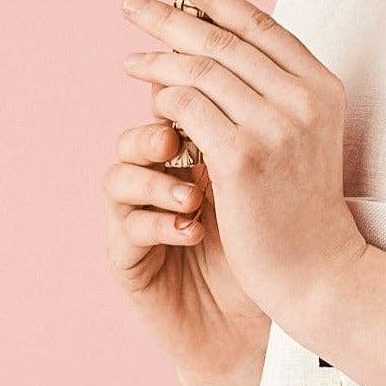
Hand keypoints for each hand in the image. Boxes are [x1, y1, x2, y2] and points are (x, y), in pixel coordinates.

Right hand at [101, 109, 271, 385]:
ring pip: (118, 178)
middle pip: (133, 136)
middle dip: (152, 133)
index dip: (175, 98)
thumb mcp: (263, 185)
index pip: (166, 112)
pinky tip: (192, 230)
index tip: (206, 98)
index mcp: (188, 156)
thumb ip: (253, 138)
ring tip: (192, 199)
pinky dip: (157, 224)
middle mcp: (157, 181)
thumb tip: (262, 74)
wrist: (264, 311)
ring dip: (153, 182)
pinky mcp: (129, 258)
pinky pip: (126, 228)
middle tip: (177, 139)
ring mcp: (138, 218)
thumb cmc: (268, 246)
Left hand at [119, 0, 368, 333]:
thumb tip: (201, 44)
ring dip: (159, 61)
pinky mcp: (242, 159)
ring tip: (130, 62)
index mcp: (321, 86)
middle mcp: (302, 99)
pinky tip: (151, 103)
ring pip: (201, 70)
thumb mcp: (300, 133)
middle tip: (132, 6)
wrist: (317, 268)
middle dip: (172, 18)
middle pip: (224, 40)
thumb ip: (267, 89)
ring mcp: (274, 128)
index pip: (261, 25)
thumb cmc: (299, 203)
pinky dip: (164, 99)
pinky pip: (187, 108)